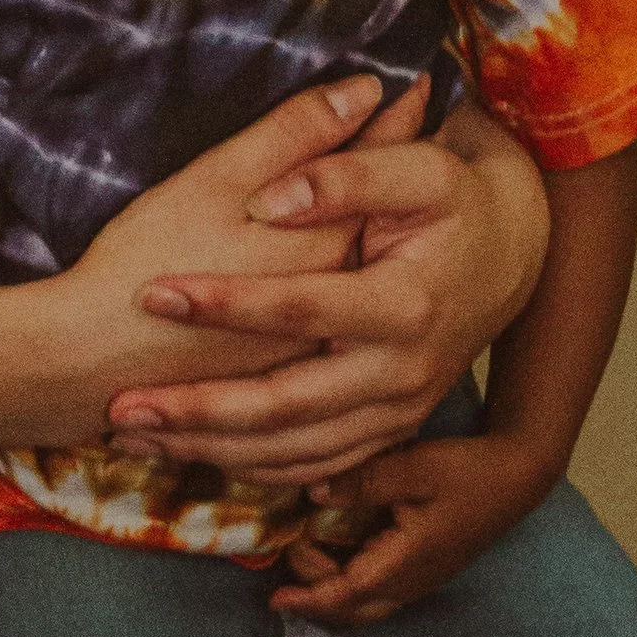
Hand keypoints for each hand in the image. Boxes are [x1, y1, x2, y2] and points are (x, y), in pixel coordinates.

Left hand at [101, 102, 548, 484]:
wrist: (514, 254)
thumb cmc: (456, 201)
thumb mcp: (420, 169)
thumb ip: (346, 174)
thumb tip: (277, 196)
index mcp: (405, 306)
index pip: (299, 309)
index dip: (223, 302)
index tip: (152, 294)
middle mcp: (402, 374)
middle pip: (287, 408)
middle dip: (199, 413)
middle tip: (122, 409)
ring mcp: (397, 413)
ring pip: (295, 453)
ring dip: (211, 450)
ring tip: (136, 437)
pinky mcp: (389, 432)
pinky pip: (316, 468)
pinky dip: (254, 467)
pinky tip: (194, 454)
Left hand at [270, 427, 556, 622]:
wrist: (518, 476)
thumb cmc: (468, 472)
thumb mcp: (414, 468)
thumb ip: (362, 482)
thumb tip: (312, 493)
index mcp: (406, 563)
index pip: (347, 595)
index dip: (308, 599)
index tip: (275, 599)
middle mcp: (413, 580)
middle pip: (355, 610)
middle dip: (316, 600)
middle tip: (284, 575)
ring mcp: (423, 577)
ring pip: (368, 602)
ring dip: (333, 590)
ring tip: (306, 555)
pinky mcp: (427, 566)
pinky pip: (381, 588)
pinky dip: (351, 580)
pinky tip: (338, 552)